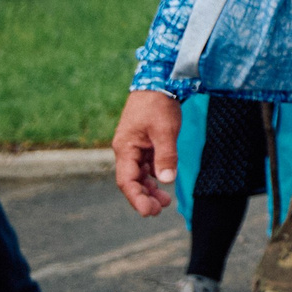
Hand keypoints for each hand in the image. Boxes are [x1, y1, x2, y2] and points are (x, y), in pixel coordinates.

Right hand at [112, 89, 183, 216]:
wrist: (159, 79)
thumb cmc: (159, 104)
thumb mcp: (165, 131)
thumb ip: (166, 156)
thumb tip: (166, 181)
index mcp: (125, 148)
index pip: (126, 181)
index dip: (136, 198)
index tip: (148, 212)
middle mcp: (126, 149)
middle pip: (131, 180)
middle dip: (143, 197)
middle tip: (159, 211)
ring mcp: (135, 145)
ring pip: (139, 173)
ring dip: (150, 188)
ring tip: (165, 202)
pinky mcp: (144, 141)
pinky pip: (146, 164)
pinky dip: (154, 174)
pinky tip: (164, 181)